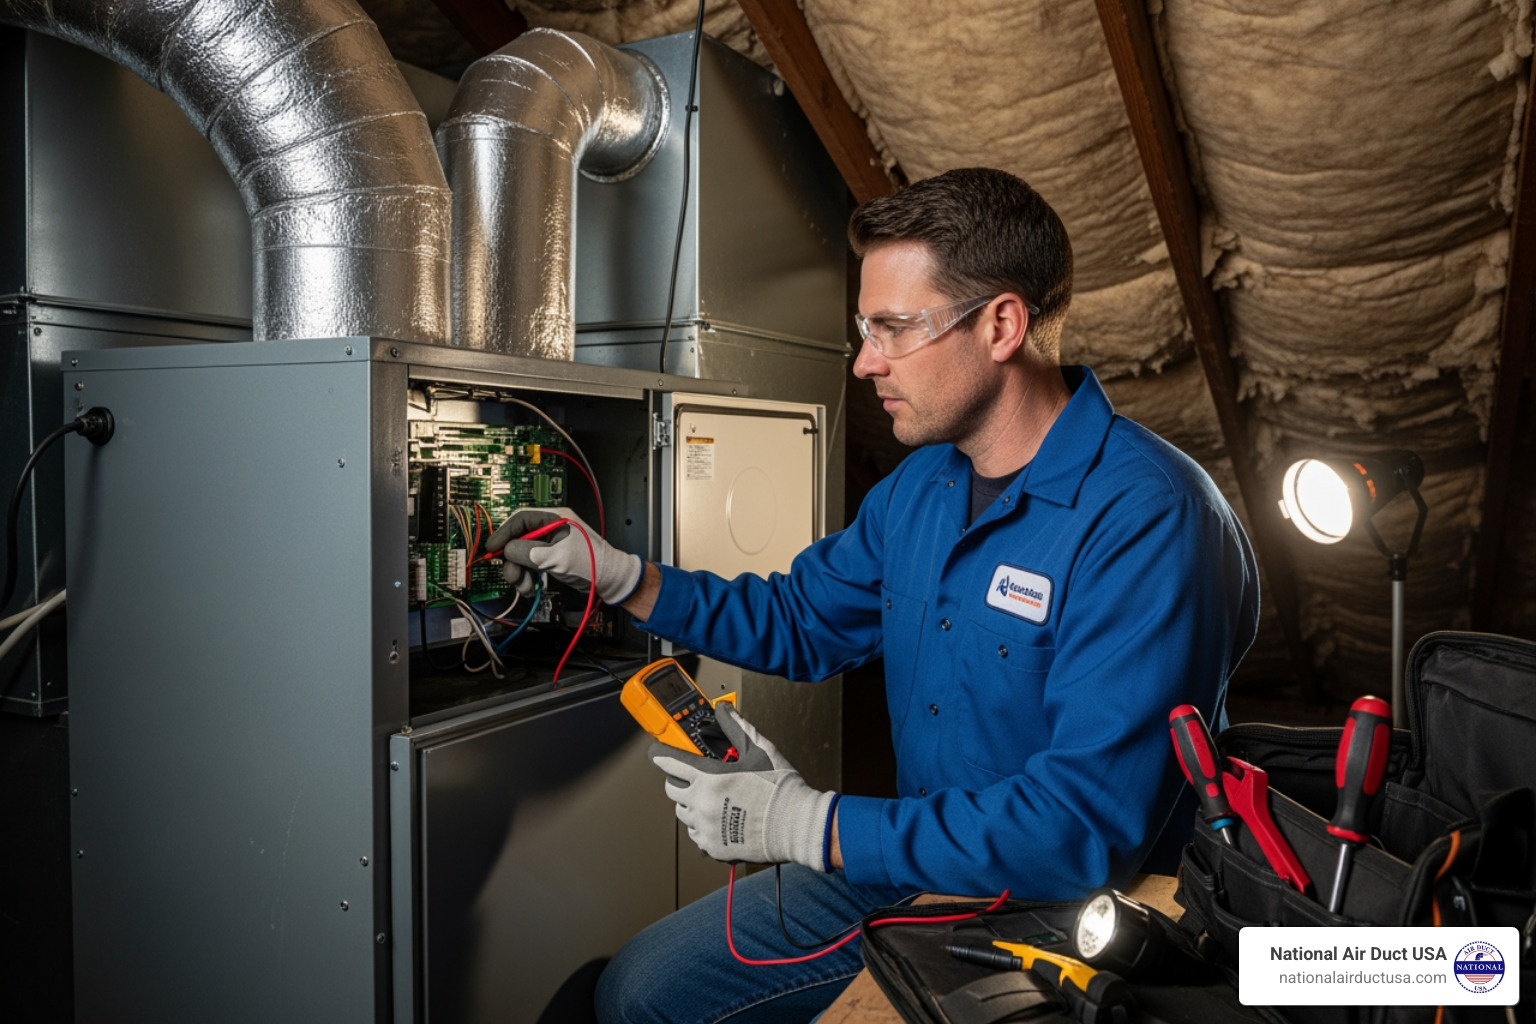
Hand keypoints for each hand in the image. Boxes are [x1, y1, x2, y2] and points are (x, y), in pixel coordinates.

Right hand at [485, 507, 641, 604]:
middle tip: (513, 577)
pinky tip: (530, 588)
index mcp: (554, 518)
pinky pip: (531, 563)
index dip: (504, 533)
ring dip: (519, 572)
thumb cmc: (591, 564)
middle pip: (518, 538)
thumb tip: (507, 550)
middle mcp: (551, 527)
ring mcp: (551, 543)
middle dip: (512, 560)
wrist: (611, 580)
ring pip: (522, 554)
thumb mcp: (555, 557)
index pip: (520, 518)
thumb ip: (527, 551)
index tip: (492, 549)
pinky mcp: (552, 557)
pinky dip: (527, 576)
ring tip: (525, 588)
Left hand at [649, 704, 836, 869]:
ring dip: (691, 804)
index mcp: (709, 778)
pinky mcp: (713, 846)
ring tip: (713, 799)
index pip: (671, 763)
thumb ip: (736, 727)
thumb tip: (724, 710)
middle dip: (679, 780)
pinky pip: (695, 835)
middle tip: (695, 777)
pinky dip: (702, 826)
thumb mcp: (758, 749)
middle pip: (672, 789)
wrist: (795, 824)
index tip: (655, 752)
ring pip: (683, 813)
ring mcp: (705, 827)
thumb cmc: (779, 789)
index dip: (660, 755)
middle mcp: (702, 804)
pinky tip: (718, 818)